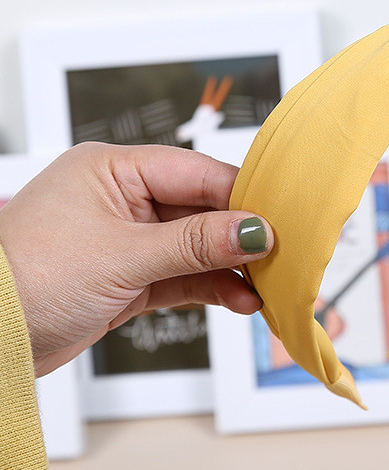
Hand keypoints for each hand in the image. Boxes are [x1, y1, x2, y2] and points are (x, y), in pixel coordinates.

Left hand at [0, 142, 272, 375]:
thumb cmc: (25, 279)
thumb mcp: (122, 257)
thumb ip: (195, 244)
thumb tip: (255, 230)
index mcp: (113, 170)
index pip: (195, 173)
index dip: (240, 197)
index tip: (279, 219)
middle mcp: (123, 199)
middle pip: (201, 210)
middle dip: (239, 236)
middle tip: (281, 254)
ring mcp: (128, 240)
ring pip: (196, 247)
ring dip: (230, 267)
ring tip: (266, 285)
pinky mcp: (130, 277)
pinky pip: (184, 275)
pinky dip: (212, 287)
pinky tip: (241, 298)